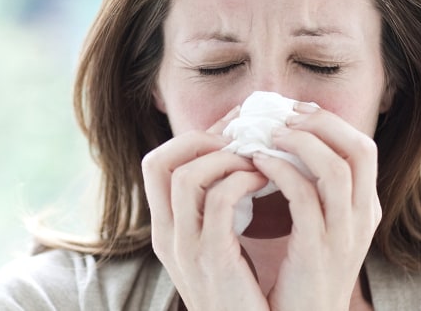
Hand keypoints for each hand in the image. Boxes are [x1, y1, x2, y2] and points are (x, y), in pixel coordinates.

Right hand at [142, 107, 269, 310]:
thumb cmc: (243, 292)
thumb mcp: (220, 245)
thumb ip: (219, 209)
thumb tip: (240, 160)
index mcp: (167, 228)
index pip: (157, 163)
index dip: (192, 137)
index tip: (231, 128)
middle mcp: (167, 234)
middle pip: (158, 162)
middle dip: (201, 139)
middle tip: (241, 137)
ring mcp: (185, 247)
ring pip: (186, 176)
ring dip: (226, 157)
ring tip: (256, 159)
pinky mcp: (212, 258)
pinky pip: (219, 200)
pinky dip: (242, 180)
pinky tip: (264, 180)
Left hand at [251, 103, 381, 310]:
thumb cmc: (302, 275)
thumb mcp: (321, 229)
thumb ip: (316, 192)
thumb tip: (291, 145)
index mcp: (366, 209)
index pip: (363, 148)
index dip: (331, 123)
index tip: (297, 111)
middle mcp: (364, 218)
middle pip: (360, 150)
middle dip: (321, 124)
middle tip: (283, 115)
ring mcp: (344, 235)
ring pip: (336, 168)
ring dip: (300, 142)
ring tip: (268, 133)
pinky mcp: (317, 250)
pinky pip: (303, 196)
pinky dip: (280, 170)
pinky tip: (257, 162)